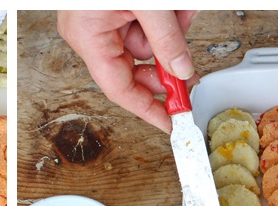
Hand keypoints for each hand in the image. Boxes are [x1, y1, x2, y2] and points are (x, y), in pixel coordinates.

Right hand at [58, 10, 197, 131]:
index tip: (171, 122)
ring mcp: (98, 19)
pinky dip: (164, 17)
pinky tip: (175, 8)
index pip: (119, 88)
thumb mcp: (147, 6)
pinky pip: (141, 23)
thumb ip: (166, 38)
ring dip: (170, 30)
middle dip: (166, 61)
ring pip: (144, 41)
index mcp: (87, 36)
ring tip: (181, 11)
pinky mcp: (109, 7)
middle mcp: (88, 31)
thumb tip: (182, 70)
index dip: (148, 109)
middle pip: (135, 66)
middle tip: (190, 67)